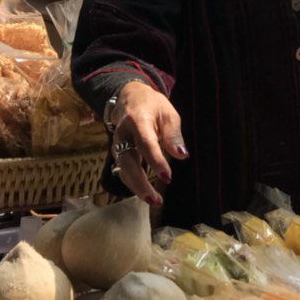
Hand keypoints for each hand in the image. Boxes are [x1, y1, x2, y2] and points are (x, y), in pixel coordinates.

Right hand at [108, 81, 185, 209]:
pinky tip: (146, 194)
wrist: (130, 98)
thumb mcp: (168, 113)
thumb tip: (182, 155)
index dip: (155, 161)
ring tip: (154, 201)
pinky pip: (123, 170)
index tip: (167, 177)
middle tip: (156, 200)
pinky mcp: (118, 152)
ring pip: (123, 169)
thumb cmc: (153, 106)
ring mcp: (117, 144)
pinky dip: (133, 184)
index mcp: (137, 120)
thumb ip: (173, 135)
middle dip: (140, 182)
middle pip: (128, 161)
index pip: (145, 143)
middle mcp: (123, 134)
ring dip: (136, 187)